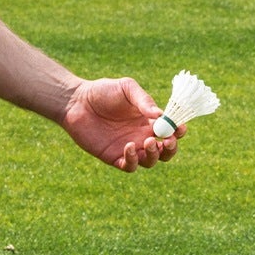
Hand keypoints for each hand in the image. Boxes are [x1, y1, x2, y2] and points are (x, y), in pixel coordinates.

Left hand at [62, 76, 180, 171]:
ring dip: (154, 155)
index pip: (171, 131)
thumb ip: (144, 100)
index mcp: (149, 121)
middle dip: (170, 149)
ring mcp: (129, 148)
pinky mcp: (113, 157)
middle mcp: (142, 136)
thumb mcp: (126, 88)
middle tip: (166, 141)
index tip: (179, 128)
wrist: (76, 102)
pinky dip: (134, 160)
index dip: (178, 132)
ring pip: (150, 161)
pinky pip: (130, 166)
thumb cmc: (102, 91)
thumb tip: (161, 115)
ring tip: (148, 142)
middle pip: (165, 151)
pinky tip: (129, 146)